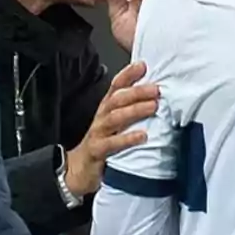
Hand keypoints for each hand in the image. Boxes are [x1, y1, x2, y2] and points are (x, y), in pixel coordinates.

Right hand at [64, 62, 159, 196]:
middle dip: (137, 92)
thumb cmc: (103, 143)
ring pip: (115, 117)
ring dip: (135, 110)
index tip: (143, 65)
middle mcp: (102, 117)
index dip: (128, 74)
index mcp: (107, 109)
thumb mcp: (115, 124)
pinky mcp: (97, 151)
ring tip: (153, 107)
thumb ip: (130, 110)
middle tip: (156, 89)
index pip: (116, 87)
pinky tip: (142, 136)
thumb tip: (155, 96)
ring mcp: (98, 133)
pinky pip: (112, 143)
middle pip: (117, 99)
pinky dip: (127, 139)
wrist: (78, 170)